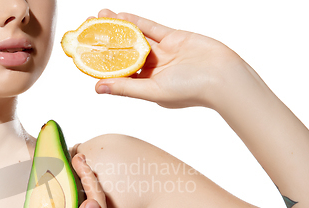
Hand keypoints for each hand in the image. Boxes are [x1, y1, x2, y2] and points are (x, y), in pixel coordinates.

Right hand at [31, 153, 109, 207]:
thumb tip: (92, 202)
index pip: (98, 199)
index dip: (90, 177)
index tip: (79, 160)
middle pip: (95, 200)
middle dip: (88, 177)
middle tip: (77, 158)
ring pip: (86, 207)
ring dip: (80, 187)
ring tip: (72, 171)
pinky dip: (71, 201)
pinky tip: (63, 197)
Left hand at [93, 9, 244, 108]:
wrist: (224, 75)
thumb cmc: (189, 89)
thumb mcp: (152, 90)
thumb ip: (125, 88)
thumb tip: (97, 89)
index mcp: (146, 86)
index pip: (118, 74)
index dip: (101, 64)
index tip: (84, 54)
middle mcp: (153, 70)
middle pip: (124, 54)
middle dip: (106, 42)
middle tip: (88, 31)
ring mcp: (164, 54)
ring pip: (136, 39)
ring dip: (118, 28)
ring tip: (99, 17)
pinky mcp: (174, 39)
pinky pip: (151, 29)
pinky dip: (137, 22)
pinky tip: (121, 16)